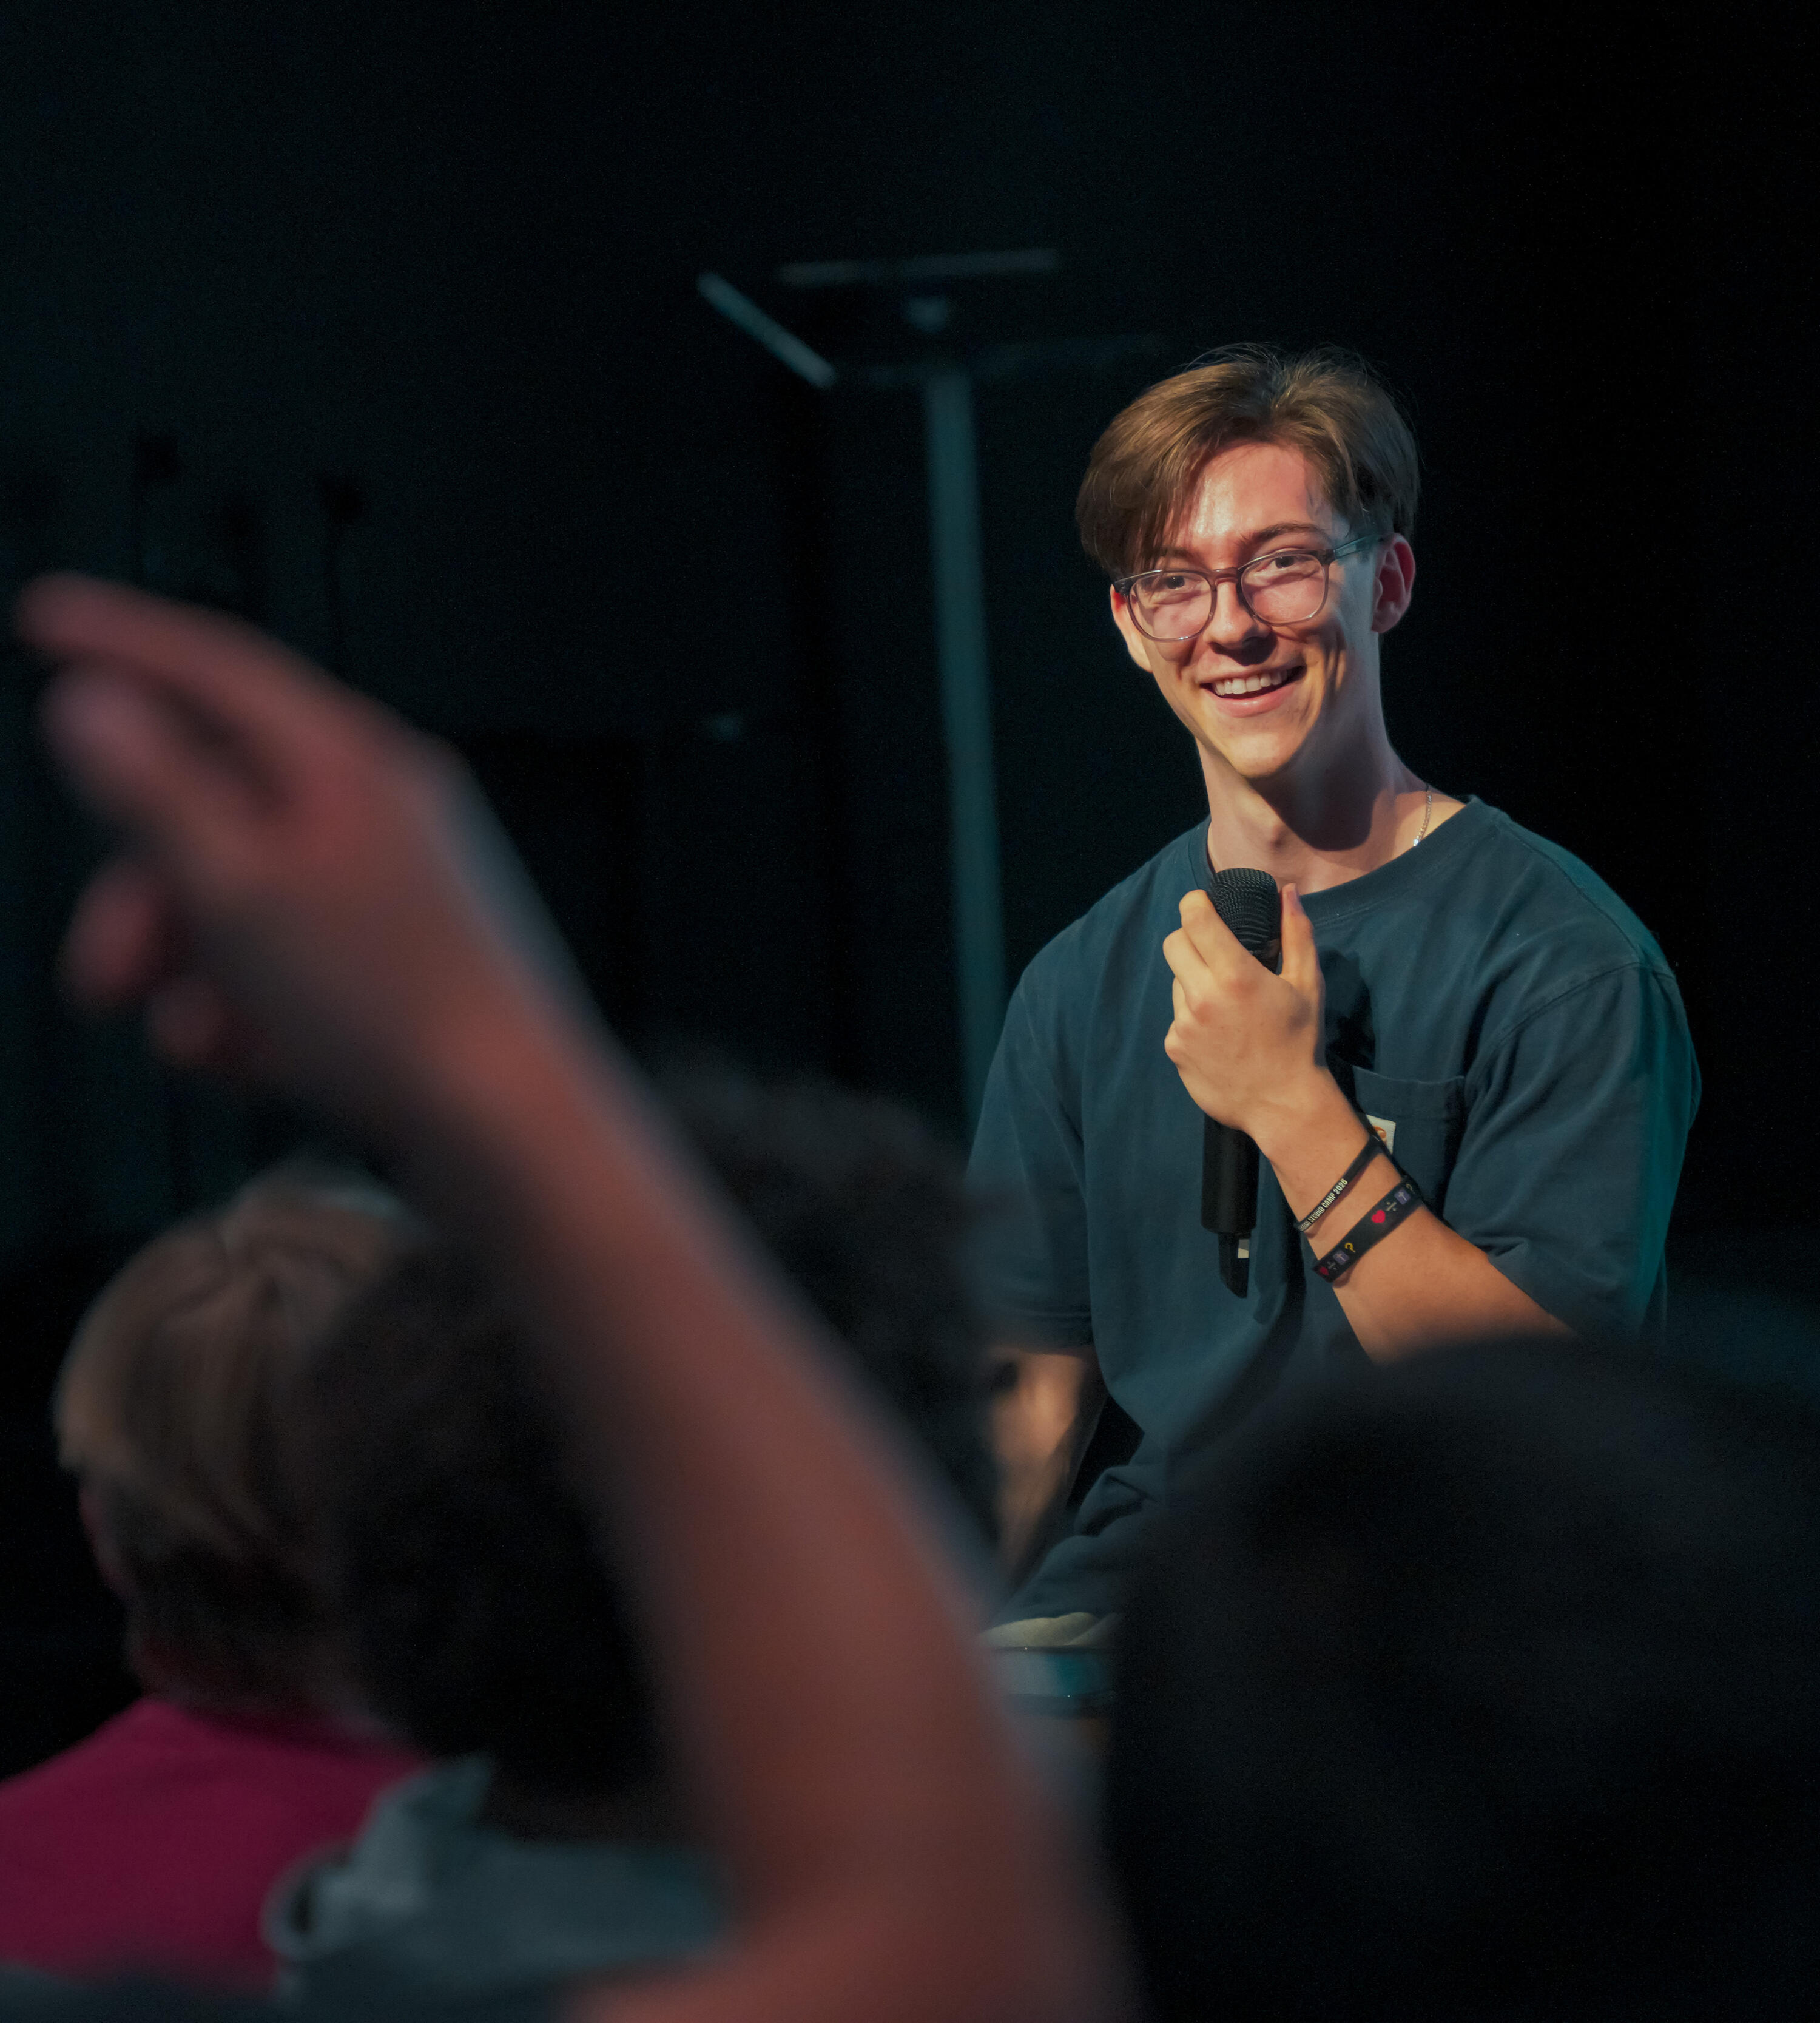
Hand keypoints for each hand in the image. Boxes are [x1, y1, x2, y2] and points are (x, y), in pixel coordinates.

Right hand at [19, 574, 565, 1139]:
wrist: (512, 1128)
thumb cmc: (384, 1005)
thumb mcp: (237, 888)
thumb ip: (155, 789)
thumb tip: (95, 700)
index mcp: (351, 762)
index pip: (217, 668)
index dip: (120, 639)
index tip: (42, 617)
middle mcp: (384, 809)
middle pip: (217, 808)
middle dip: (143, 895)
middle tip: (98, 982)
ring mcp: (402, 889)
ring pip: (248, 899)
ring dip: (193, 971)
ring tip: (190, 1044)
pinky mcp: (410, 967)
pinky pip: (298, 965)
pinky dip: (255, 1010)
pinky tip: (253, 1066)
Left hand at [1161, 882, 1328, 1145]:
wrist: (1284, 1104)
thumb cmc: (1300, 1040)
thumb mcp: (1307, 984)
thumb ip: (1297, 932)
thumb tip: (1286, 891)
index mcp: (1236, 975)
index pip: (1195, 919)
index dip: (1195, 904)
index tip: (1204, 905)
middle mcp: (1203, 997)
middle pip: (1173, 944)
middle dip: (1190, 938)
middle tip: (1213, 950)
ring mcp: (1184, 1025)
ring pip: (1176, 982)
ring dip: (1193, 981)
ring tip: (1226, 1003)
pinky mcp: (1174, 1048)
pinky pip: (1177, 1018)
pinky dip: (1192, 1017)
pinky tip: (1220, 1034)